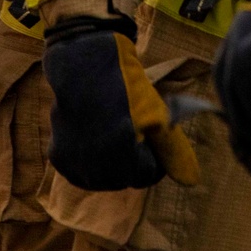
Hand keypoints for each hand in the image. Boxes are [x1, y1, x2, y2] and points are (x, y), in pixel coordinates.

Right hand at [43, 15, 199, 191]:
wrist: (84, 68)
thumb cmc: (126, 90)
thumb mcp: (157, 116)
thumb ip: (173, 151)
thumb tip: (192, 182)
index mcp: (121, 161)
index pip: (146, 176)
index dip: (154, 157)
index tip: (153, 137)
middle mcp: (94, 170)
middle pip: (124, 179)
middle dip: (133, 161)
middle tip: (136, 132)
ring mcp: (74, 165)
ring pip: (102, 177)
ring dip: (112, 163)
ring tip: (116, 132)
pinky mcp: (58, 158)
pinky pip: (81, 169)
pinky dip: (89, 159)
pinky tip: (96, 136)